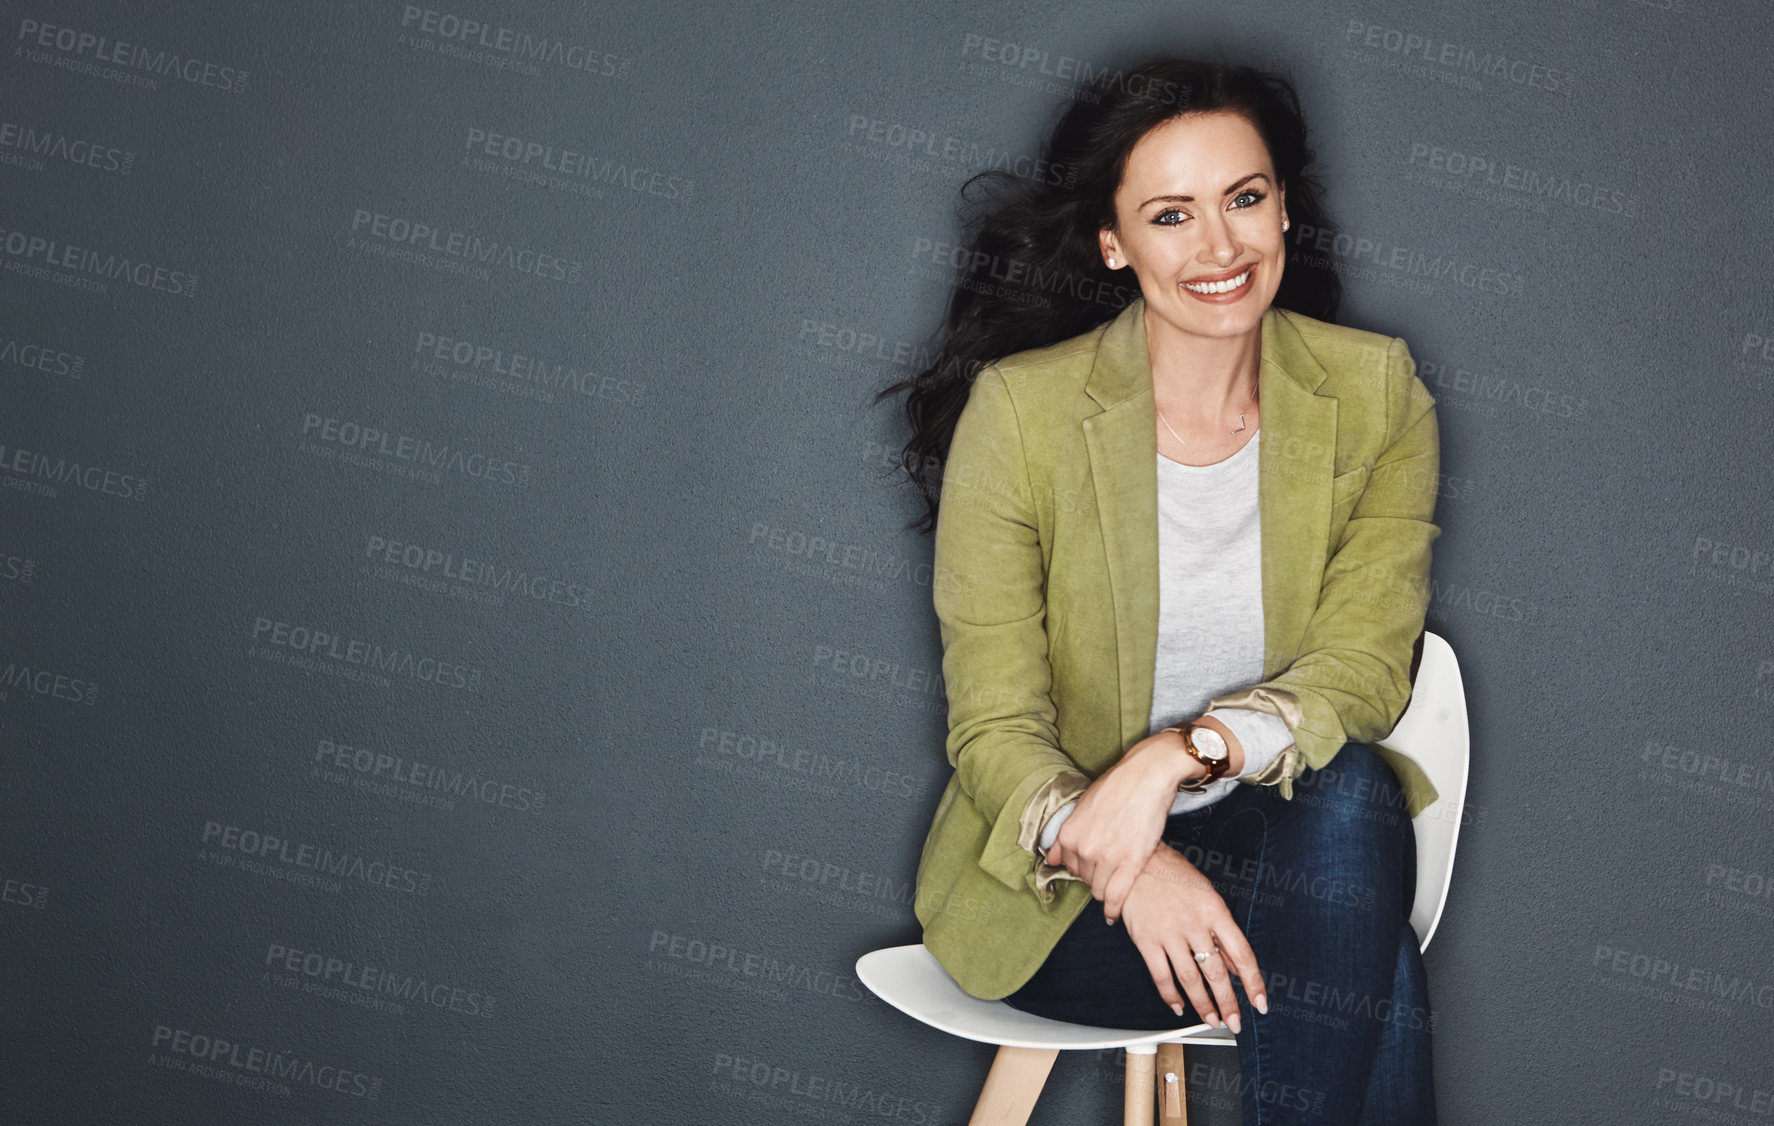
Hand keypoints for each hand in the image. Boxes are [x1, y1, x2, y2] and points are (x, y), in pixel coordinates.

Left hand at [1042, 730, 1196, 924]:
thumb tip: (1050, 858)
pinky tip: (1112, 915)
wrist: (1147, 776)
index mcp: (1069, 834)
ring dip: (1104, 891)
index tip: (1091, 865)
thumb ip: (1065, 835)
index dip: (1080, 866)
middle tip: (1107, 871)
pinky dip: (1113, 909)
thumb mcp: (1082, 806)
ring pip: (1098, 890)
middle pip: (1084, 879)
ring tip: (1113, 888)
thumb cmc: (1117, 786)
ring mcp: (1106, 858)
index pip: (1067, 865)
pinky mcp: (1131, 864)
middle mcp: (1083, 849)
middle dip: (1094, 877)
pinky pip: (1116, 896)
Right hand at [1119, 844, 1267, 1031]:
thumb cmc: (1173, 875)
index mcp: (1215, 911)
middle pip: (1216, 972)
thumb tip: (1235, 965)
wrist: (1135, 861)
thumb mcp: (1207, 896)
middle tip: (1234, 1022)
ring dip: (1203, 1004)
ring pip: (1190, 979)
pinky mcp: (1146, 940)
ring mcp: (1169, 933)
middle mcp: (1194, 924)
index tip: (1260, 1003)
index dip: (1253, 982)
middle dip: (1228, 1003)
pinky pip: (1161, 975)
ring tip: (1211, 1020)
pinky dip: (1170, 994)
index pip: (1242, 954)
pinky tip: (1178, 1005)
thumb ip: (1222, 932)